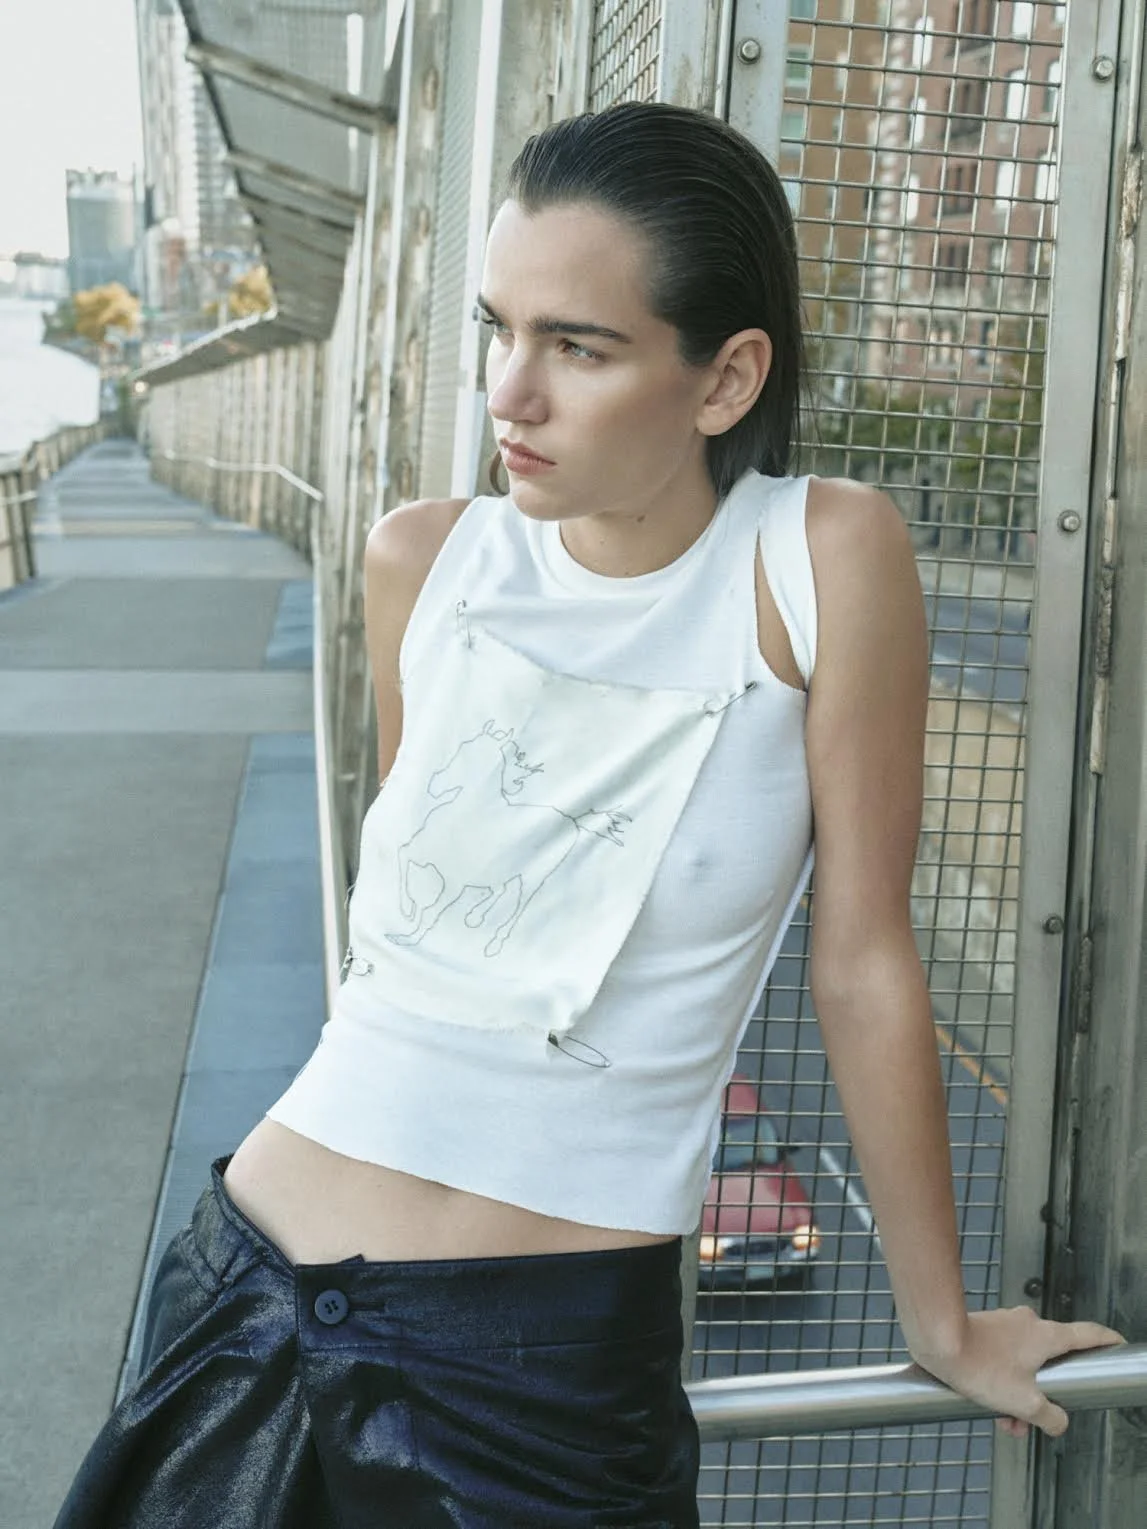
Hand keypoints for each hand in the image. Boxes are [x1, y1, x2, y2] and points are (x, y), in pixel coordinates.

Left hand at [910, 1307, 1125, 1438]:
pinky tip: (984, 1404)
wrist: (936, 1340)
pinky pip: (1001, 1359)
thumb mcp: (1025, 1403)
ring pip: (1022, 1365)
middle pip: (1050, 1361)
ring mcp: (1004, 1325)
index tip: (1116, 1345)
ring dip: (1017, 1394)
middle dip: (1043, 1394)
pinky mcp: (983, 1330)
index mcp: (1047, 1336)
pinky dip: (999, 1382)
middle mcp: (1028, 1324)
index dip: (1106, 1341)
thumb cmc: (979, 1365)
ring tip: (1002, 1419)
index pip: (1087, 1335)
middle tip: (1030, 1420)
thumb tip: (1057, 1422)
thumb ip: (1051, 1417)